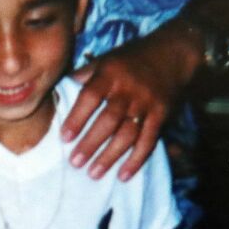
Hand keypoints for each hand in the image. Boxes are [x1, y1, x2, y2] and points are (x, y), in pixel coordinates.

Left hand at [62, 29, 196, 181]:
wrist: (172, 54)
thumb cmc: (130, 60)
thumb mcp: (106, 60)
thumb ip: (83, 76)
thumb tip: (57, 92)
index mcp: (110, 73)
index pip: (90, 96)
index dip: (77, 118)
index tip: (64, 138)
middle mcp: (128, 89)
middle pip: (109, 120)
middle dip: (91, 143)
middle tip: (75, 163)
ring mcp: (147, 103)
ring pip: (128, 134)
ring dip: (110, 156)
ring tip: (94, 174)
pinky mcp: (162, 115)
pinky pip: (149, 141)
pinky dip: (136, 160)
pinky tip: (123, 175)